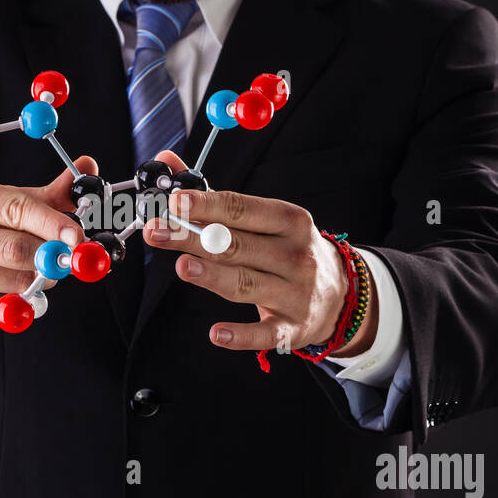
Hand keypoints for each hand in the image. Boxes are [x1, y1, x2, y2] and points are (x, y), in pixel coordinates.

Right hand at [0, 156, 96, 322]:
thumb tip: (90, 169)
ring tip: (34, 269)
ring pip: (16, 283)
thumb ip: (50, 193)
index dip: (53, 225)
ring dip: (40, 280)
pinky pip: (4, 310)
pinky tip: (15, 289)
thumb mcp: (4, 197)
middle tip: (66, 258)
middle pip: (17, 251)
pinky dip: (23, 303)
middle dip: (51, 257)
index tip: (78, 237)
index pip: (17, 210)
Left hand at [142, 150, 377, 354]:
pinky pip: (265, 333)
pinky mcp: (292, 328)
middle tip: (158, 232)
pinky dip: (242, 335)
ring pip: (247, 284)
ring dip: (214, 277)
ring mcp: (296, 292)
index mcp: (289, 221)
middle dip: (194, 238)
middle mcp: (295, 255)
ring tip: (183, 267)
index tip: (175, 201)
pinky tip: (217, 334)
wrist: (340, 294)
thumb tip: (167, 161)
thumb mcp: (264, 219)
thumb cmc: (287, 250)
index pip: (242, 209)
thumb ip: (214, 196)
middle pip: (237, 245)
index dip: (207, 205)